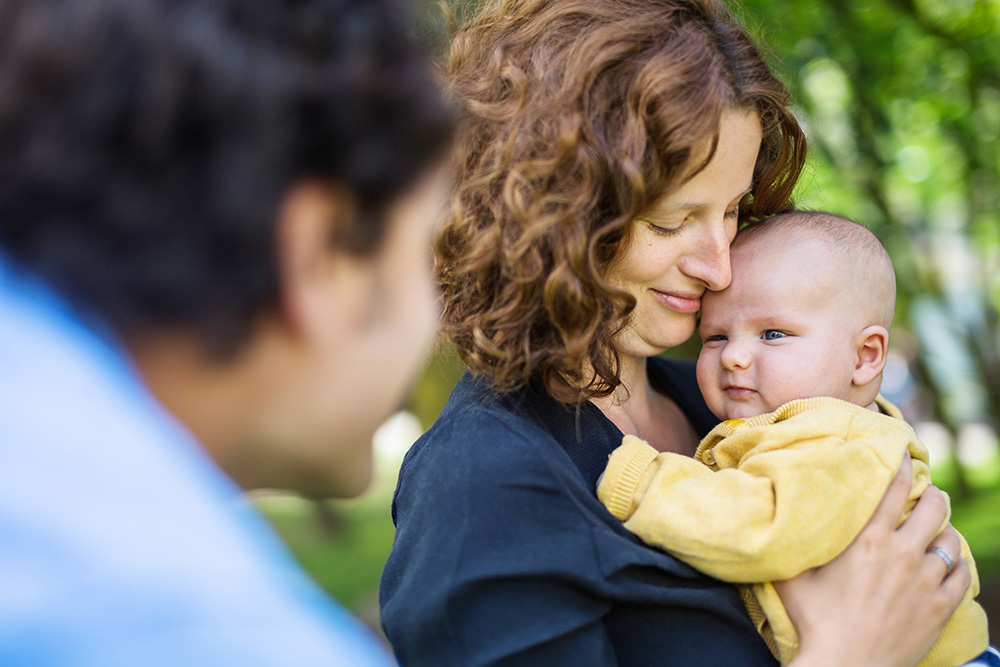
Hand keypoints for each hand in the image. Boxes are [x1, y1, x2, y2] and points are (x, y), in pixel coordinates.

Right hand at [778, 453, 970, 666]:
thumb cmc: (814, 622)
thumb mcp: (794, 576)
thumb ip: (794, 544)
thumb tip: (778, 518)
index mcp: (869, 541)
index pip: (896, 489)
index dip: (902, 468)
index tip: (904, 458)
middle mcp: (902, 554)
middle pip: (934, 507)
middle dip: (932, 494)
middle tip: (926, 493)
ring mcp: (925, 582)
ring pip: (951, 539)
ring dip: (944, 530)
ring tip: (935, 529)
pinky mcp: (940, 607)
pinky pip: (961, 574)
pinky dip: (957, 563)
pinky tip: (948, 562)